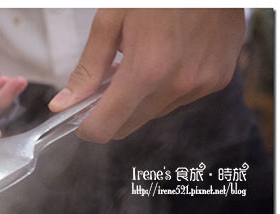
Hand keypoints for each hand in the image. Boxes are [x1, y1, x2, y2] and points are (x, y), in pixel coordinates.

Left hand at [48, 9, 244, 142]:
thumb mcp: (111, 20)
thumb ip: (88, 68)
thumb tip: (62, 104)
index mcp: (145, 70)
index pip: (105, 128)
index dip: (86, 126)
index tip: (80, 114)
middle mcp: (176, 85)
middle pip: (127, 126)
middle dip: (111, 111)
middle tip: (108, 79)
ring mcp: (201, 84)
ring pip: (152, 113)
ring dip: (139, 98)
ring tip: (141, 60)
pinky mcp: (217, 79)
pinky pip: (178, 99)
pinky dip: (165, 88)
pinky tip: (166, 57)